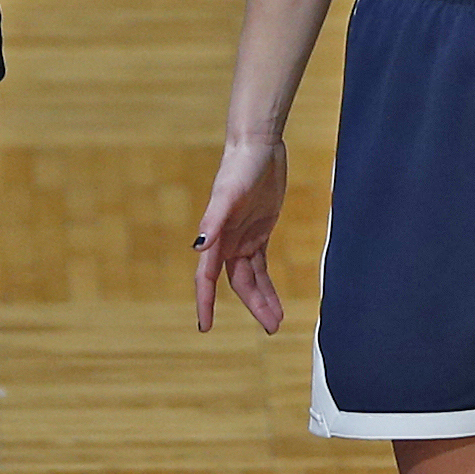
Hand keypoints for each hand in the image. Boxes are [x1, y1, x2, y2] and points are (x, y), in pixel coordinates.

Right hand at [193, 139, 287, 333]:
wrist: (258, 146)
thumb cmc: (240, 166)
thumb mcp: (229, 194)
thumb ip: (213, 220)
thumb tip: (198, 246)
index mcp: (216, 235)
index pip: (208, 277)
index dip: (206, 302)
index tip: (206, 327)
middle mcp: (227, 241)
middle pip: (237, 283)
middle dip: (253, 306)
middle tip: (271, 327)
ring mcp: (243, 237)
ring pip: (251, 278)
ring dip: (262, 299)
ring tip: (276, 322)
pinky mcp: (259, 231)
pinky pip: (261, 265)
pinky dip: (268, 284)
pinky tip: (275, 300)